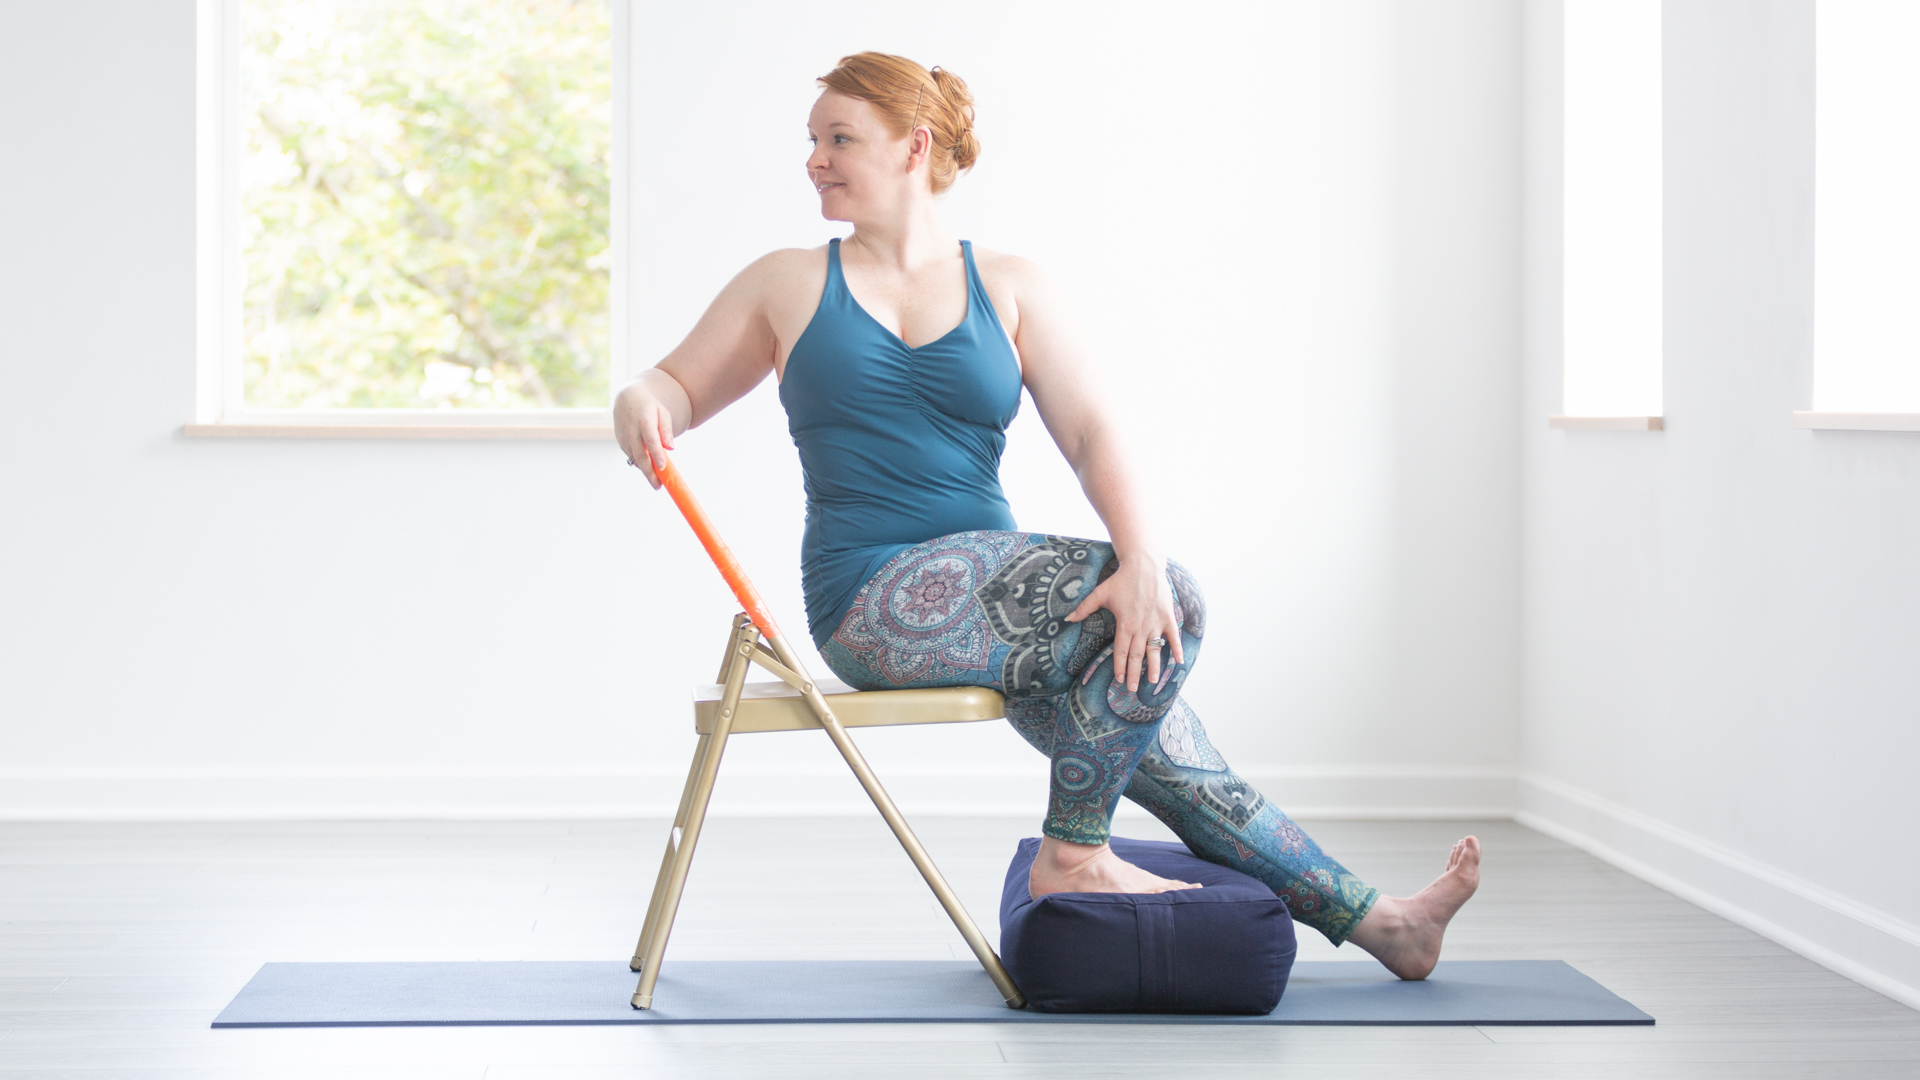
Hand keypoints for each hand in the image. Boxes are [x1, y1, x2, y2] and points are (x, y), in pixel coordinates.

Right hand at [613, 376, 675, 487]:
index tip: (663, 468)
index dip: (656, 455)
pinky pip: (631, 456)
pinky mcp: (620, 442)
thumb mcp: (662, 413)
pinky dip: (640, 463)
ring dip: (645, 471)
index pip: (651, 441)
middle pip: (640, 455)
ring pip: (635, 459)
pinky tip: (648, 467)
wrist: (627, 399)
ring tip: (656, 481)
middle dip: (649, 472)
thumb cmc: (650, 407)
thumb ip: (666, 430)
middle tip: (658, 486)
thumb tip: (671, 448)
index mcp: (644, 421)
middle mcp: (631, 430)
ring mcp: (624, 437)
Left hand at [1065, 554, 1182, 692]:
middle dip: (1133, 673)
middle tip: (1132, 689)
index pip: (1120, 651)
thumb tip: (1067, 618)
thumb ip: (1084, 608)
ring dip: (1153, 667)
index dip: (1119, 666)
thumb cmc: (1121, 580)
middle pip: (1136, 655)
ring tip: (1152, 682)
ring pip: (1154, 650)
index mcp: (1125, 625)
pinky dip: (1176, 649)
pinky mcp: (1167, 617)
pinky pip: (1173, 637)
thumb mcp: (1100, 593)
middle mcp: (1141, 627)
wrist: (1144, 566)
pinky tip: (1179, 662)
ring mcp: (1155, 623)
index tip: (1118, 680)